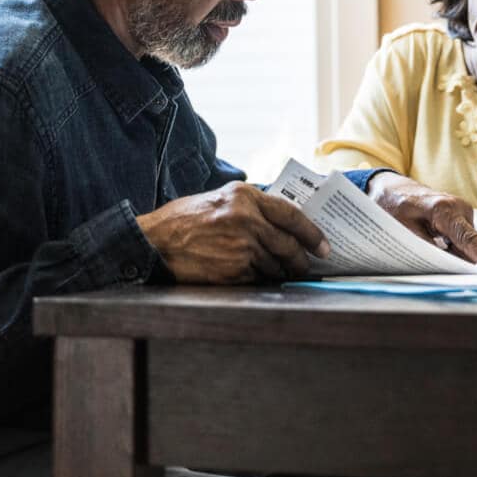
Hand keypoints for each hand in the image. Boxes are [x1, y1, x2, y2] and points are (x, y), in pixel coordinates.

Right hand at [137, 182, 330, 283]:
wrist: (153, 242)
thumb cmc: (182, 221)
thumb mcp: (218, 200)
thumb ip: (249, 208)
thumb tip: (281, 225)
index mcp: (244, 196)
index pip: (291, 214)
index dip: (312, 233)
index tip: (324, 246)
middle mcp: (246, 219)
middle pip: (289, 244)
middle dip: (301, 260)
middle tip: (307, 267)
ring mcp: (241, 246)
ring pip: (275, 265)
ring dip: (278, 272)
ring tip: (275, 273)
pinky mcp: (233, 270)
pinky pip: (258, 279)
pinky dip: (259, 280)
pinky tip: (250, 277)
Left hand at [366, 173, 476, 269]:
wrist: (392, 188)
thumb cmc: (393, 206)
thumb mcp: (403, 229)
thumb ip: (427, 247)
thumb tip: (450, 265)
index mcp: (445, 209)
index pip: (469, 239)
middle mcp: (460, 208)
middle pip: (470, 245)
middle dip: (463, 262)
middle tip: (448, 267)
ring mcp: (463, 211)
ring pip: (467, 244)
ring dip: (455, 254)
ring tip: (431, 246)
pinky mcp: (461, 217)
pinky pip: (463, 239)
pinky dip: (453, 248)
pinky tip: (437, 246)